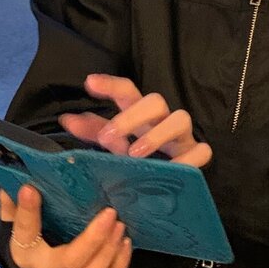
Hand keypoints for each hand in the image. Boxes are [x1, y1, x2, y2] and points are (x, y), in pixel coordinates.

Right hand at [0, 184, 131, 267]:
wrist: (40, 266)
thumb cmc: (33, 234)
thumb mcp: (17, 218)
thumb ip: (14, 202)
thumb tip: (13, 184)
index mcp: (25, 251)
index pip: (24, 231)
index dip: (27, 211)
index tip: (30, 189)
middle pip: (70, 261)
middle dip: (93, 239)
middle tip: (109, 212)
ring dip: (109, 250)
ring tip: (119, 224)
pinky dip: (120, 265)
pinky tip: (125, 242)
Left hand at [60, 73, 212, 168]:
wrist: (170, 183)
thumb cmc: (141, 158)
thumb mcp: (116, 145)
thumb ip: (94, 132)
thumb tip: (67, 119)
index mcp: (141, 114)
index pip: (128, 91)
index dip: (110, 84)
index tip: (89, 83)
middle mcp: (163, 119)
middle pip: (155, 101)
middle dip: (131, 116)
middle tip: (107, 137)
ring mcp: (183, 136)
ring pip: (181, 119)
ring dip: (158, 134)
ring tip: (135, 153)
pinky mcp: (198, 154)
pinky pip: (201, 151)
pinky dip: (188, 158)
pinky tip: (170, 170)